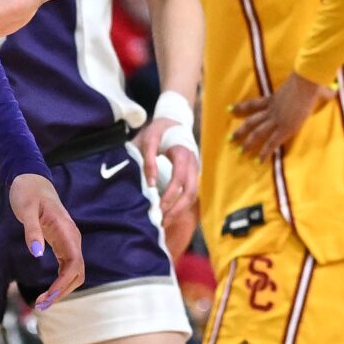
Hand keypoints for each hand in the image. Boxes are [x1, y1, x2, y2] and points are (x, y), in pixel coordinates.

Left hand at [10, 174, 84, 308]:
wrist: (32, 180)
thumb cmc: (27, 192)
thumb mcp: (25, 210)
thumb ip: (31, 231)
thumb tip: (36, 254)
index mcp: (66, 231)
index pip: (74, 264)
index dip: (64, 284)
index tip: (48, 297)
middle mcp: (72, 239)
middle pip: (77, 273)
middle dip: (62, 292)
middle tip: (41, 305)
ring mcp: (69, 242)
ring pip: (74, 273)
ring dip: (62, 290)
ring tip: (41, 303)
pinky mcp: (63, 245)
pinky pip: (67, 269)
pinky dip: (59, 283)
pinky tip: (47, 292)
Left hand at [138, 113, 200, 255]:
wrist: (174, 121)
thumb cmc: (160, 130)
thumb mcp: (149, 138)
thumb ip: (148, 158)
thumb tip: (150, 184)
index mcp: (183, 153)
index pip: (180, 177)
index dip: (170, 193)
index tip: (158, 205)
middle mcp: (193, 164)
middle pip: (191, 191)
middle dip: (177, 209)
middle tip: (162, 221)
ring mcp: (195, 171)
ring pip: (192, 196)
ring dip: (180, 210)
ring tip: (164, 222)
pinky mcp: (192, 176)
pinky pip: (190, 194)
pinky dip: (181, 206)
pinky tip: (169, 214)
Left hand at [230, 72, 332, 160]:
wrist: (307, 83)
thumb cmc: (311, 82)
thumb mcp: (312, 87)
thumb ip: (322, 91)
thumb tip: (334, 91)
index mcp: (274, 99)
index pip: (254, 105)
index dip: (241, 107)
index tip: (230, 110)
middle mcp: (272, 110)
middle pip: (251, 121)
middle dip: (241, 131)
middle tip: (230, 139)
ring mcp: (277, 119)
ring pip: (257, 133)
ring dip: (248, 143)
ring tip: (240, 152)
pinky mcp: (284, 128)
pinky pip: (272, 142)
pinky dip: (265, 152)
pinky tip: (259, 160)